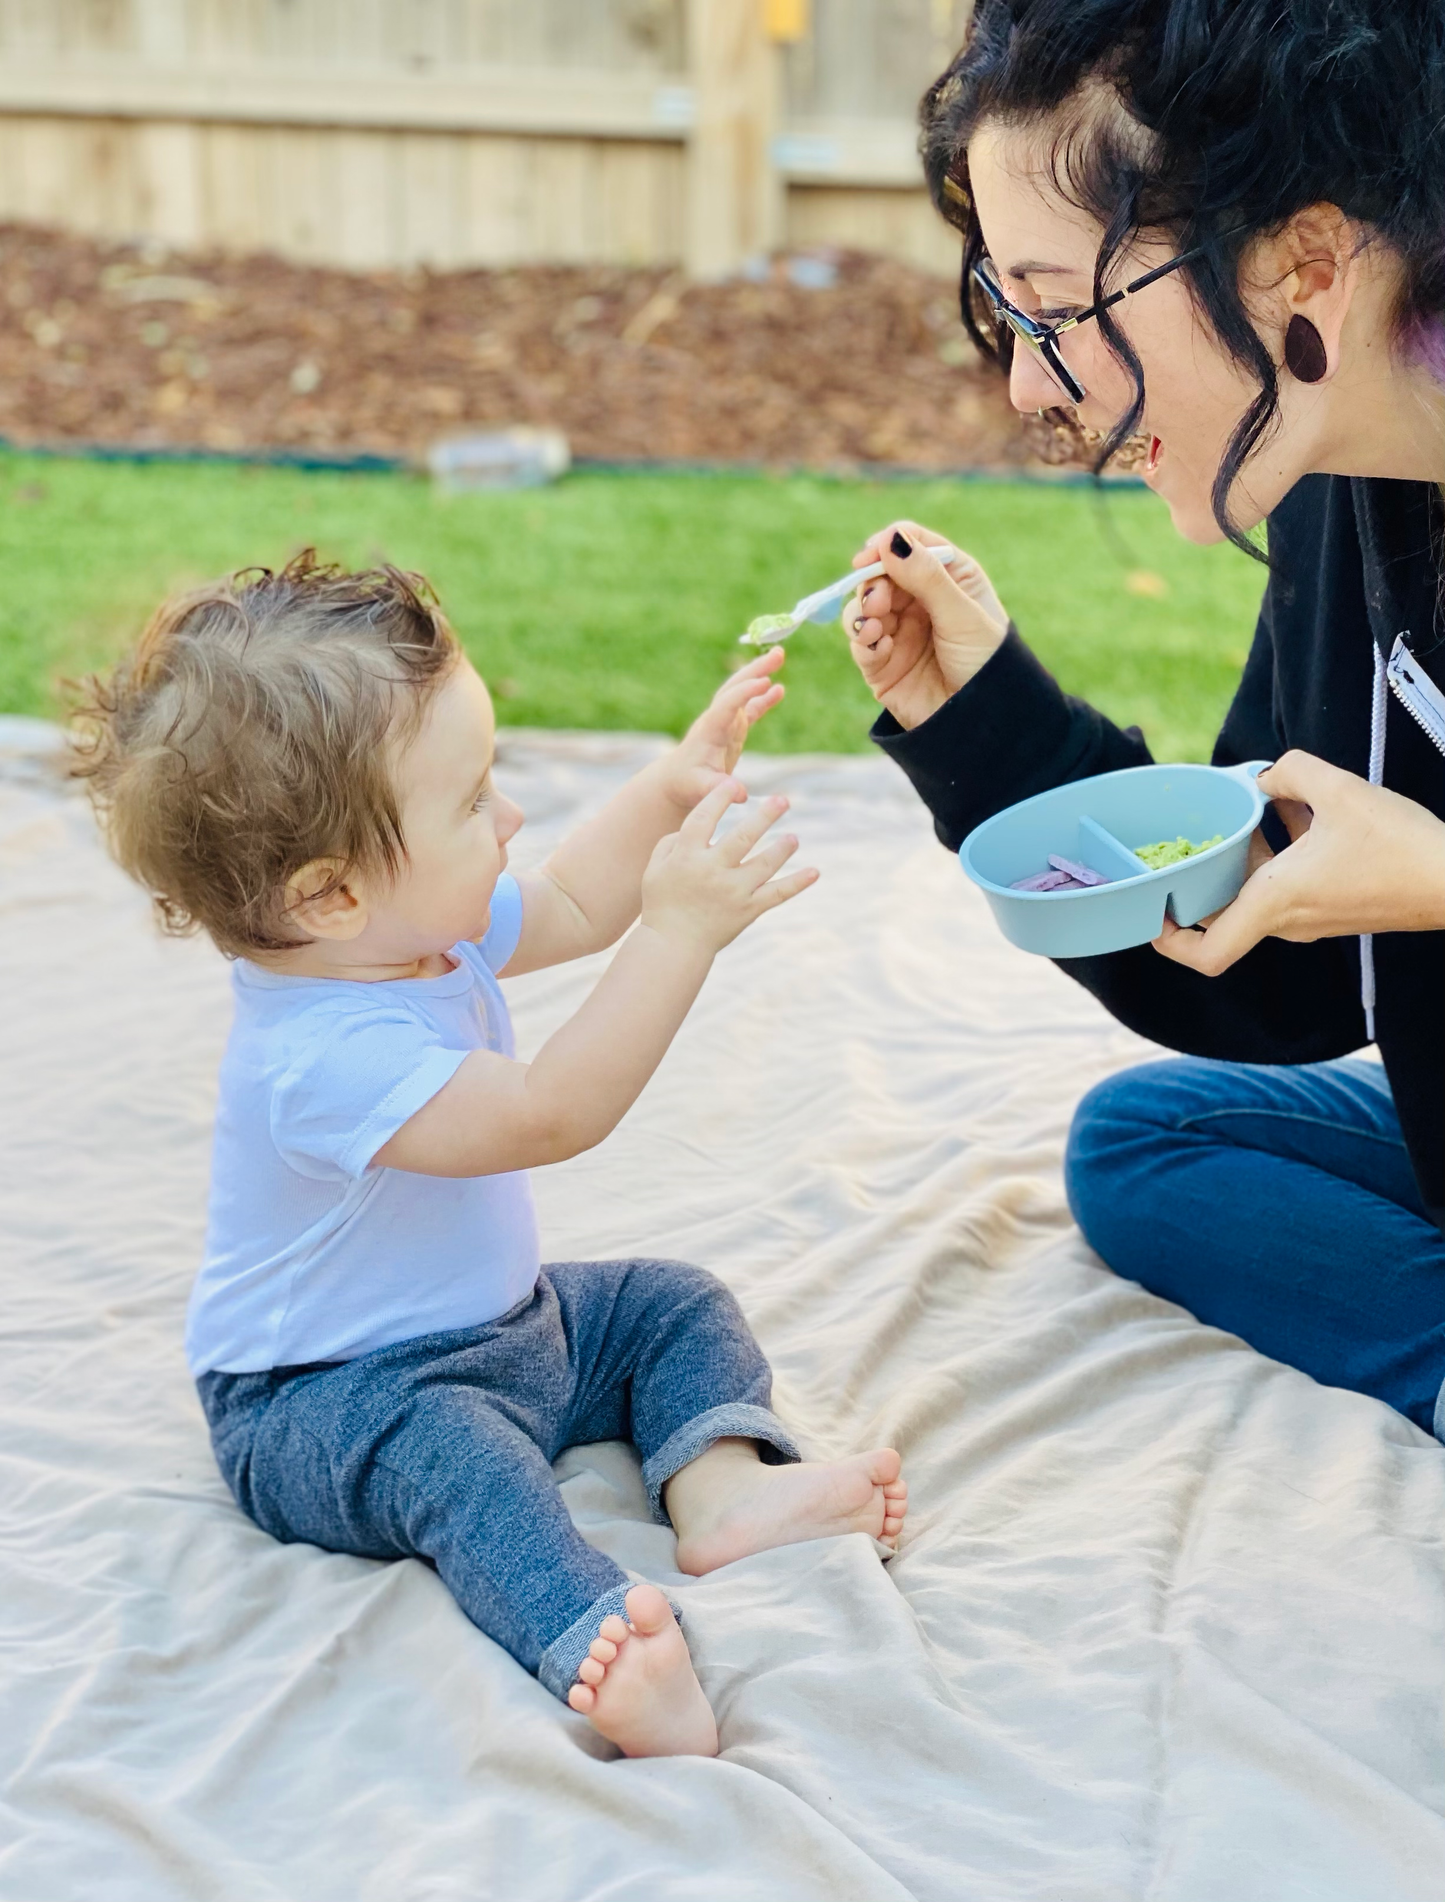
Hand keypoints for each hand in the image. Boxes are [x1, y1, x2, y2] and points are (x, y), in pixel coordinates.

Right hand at [641, 779, 817, 952]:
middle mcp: (712, 871)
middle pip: (743, 837)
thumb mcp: (655, 868)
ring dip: (782, 848)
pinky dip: (797, 883)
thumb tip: (700, 823)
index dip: (719, 798)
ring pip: (765, 864)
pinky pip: (777, 894)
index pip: (704, 819)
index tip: (733, 784)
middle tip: (783, 800)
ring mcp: (733, 892)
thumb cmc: (662, 902)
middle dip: (765, 816)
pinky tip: (815, 872)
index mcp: (686, 857)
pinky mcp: (748, 910)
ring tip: (793, 838)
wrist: (673, 945)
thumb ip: (671, 841)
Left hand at [659, 648, 785, 810]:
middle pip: (735, 687)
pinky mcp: (732, 729)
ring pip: (743, 691)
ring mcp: (725, 722)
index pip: (727, 704)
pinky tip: (780, 689)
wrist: (676, 780)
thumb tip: (740, 792)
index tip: (764, 682)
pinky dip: (763, 698)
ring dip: (759, 673)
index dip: (745, 693)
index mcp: (710, 729)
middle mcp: (717, 719)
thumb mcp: (700, 788)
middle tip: (778, 653)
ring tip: (779, 655)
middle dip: (755, 670)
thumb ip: (717, 787)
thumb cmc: (686, 784)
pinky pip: (750, 708)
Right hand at [845, 520, 1009, 730]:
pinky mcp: (882, 663)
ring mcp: (899, 631)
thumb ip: (927, 577)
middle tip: (877, 599)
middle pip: (881, 573)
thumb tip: (891, 537)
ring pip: (864, 606)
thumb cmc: (986, 665)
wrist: (983, 726)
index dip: (889, 544)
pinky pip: (861, 642)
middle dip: (873, 582)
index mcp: (950, 579)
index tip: (871, 553)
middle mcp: (922, 601)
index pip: (912, 545)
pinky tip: (877, 644)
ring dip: (863, 609)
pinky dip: (863, 638)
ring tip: (875, 624)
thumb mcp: (962, 615)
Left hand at [1153, 749, 1444, 976]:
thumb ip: (1291, 772)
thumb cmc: (1401, 845)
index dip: (1169, 942)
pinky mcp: (1335, 908)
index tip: (1152, 914)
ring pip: (1257, 892)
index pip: (1207, 954)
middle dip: (1207, 875)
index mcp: (1275, 903)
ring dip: (1247, 856)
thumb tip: (1265, 775)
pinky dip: (1280, 854)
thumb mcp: (1340, 790)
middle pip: (1224, 912)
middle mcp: (1288, 921)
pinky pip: (1288, 884)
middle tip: (1198, 836)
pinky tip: (1294, 810)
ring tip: (1251, 810)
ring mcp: (1312, 919)